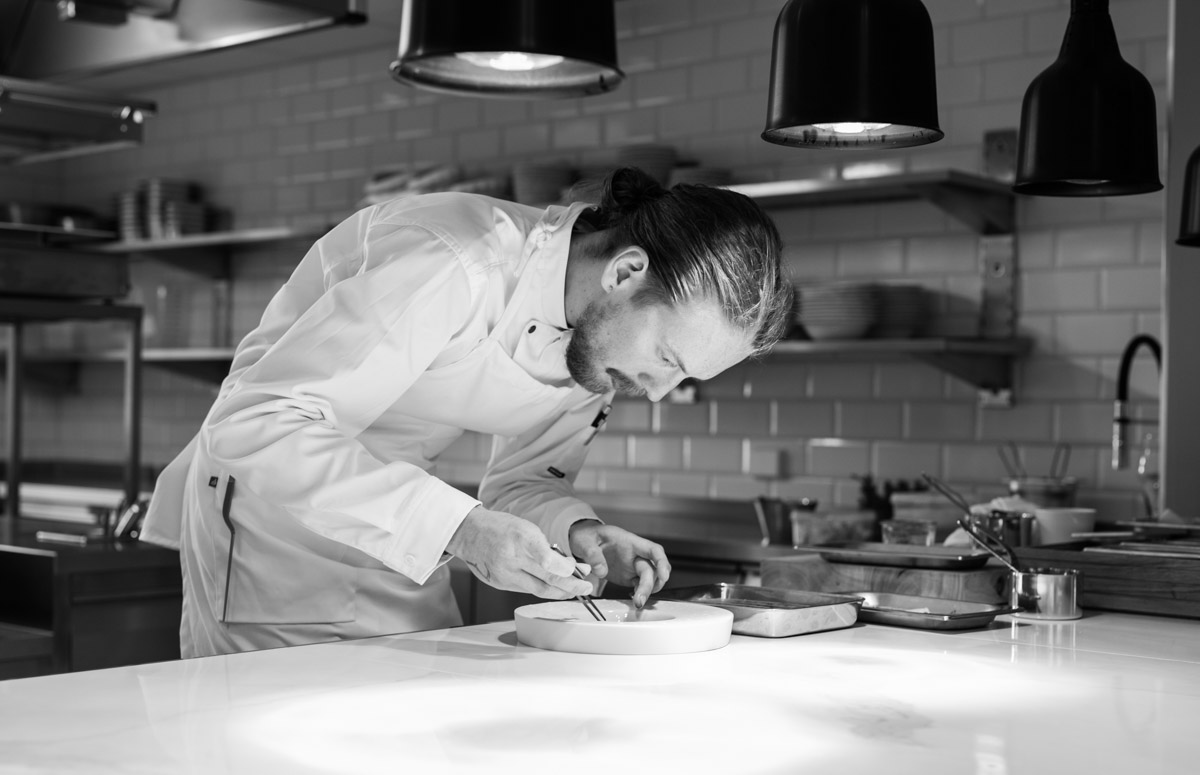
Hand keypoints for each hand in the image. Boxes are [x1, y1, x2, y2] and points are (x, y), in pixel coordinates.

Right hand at [446, 506, 593, 598]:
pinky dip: (543, 589)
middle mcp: (512, 559)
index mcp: (521, 538)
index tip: (577, 568)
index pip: (547, 561)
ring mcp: (505, 574)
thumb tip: (570, 566)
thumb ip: (546, 548)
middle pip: (548, 579)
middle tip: (587, 586)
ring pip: (539, 590)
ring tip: (575, 590)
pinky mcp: (501, 584)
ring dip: (561, 592)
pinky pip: (527, 590)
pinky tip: (554, 587)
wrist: (470, 533)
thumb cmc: (502, 528)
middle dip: (572, 586)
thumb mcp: (526, 528)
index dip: (566, 569)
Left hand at [568, 522, 670, 607]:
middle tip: (640, 600)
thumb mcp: (584, 541)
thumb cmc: (587, 536)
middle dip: (649, 585)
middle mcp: (635, 554)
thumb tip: (601, 570)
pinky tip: (635, 600)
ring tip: (638, 603)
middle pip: (652, 569)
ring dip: (647, 591)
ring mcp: (632, 566)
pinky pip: (640, 585)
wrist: (583, 542)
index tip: (664, 575)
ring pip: (649, 579)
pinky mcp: (628, 576)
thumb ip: (592, 554)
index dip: (661, 562)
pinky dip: (641, 593)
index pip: (653, 549)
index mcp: (629, 541)